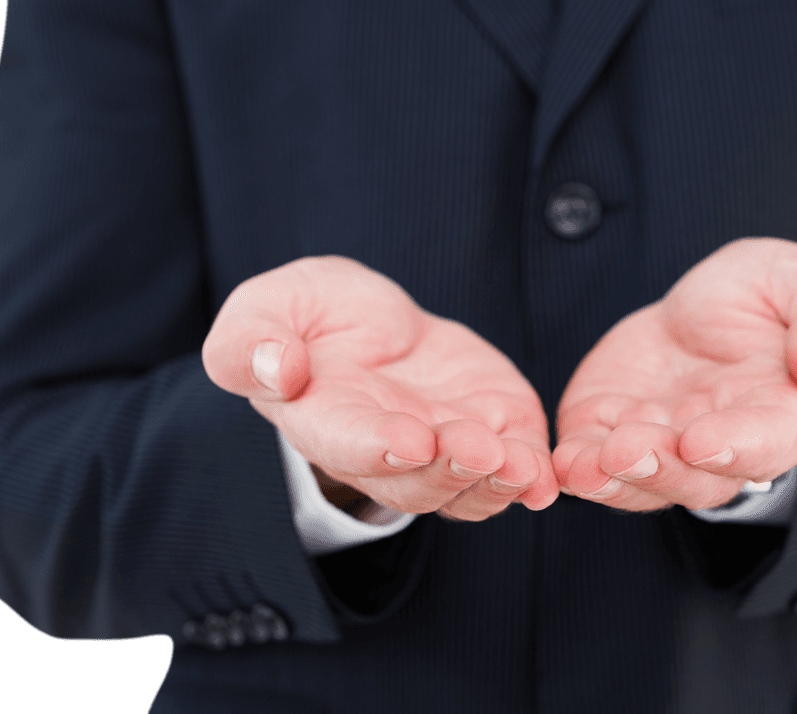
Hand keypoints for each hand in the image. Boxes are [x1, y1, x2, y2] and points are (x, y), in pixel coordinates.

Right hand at [202, 256, 558, 520]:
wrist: (375, 323)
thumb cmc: (310, 317)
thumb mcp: (267, 308)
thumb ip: (250, 341)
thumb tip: (276, 368)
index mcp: (323, 420)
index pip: (347, 443)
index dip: (378, 447)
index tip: (410, 440)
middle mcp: (385, 452)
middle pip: (416, 481)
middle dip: (450, 468)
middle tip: (480, 450)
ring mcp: (442, 448)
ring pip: (468, 488)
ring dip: (497, 483)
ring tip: (523, 468)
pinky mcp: (492, 431)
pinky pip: (512, 467)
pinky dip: (531, 476)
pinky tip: (547, 474)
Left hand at [552, 237, 796, 511]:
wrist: (699, 303)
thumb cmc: (769, 295)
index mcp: (781, 412)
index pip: (766, 443)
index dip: (736, 447)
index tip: (701, 440)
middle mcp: (721, 445)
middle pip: (697, 478)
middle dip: (661, 468)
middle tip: (628, 451)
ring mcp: (663, 445)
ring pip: (641, 482)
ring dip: (613, 478)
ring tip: (586, 464)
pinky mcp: (610, 431)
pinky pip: (593, 460)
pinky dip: (576, 466)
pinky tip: (560, 460)